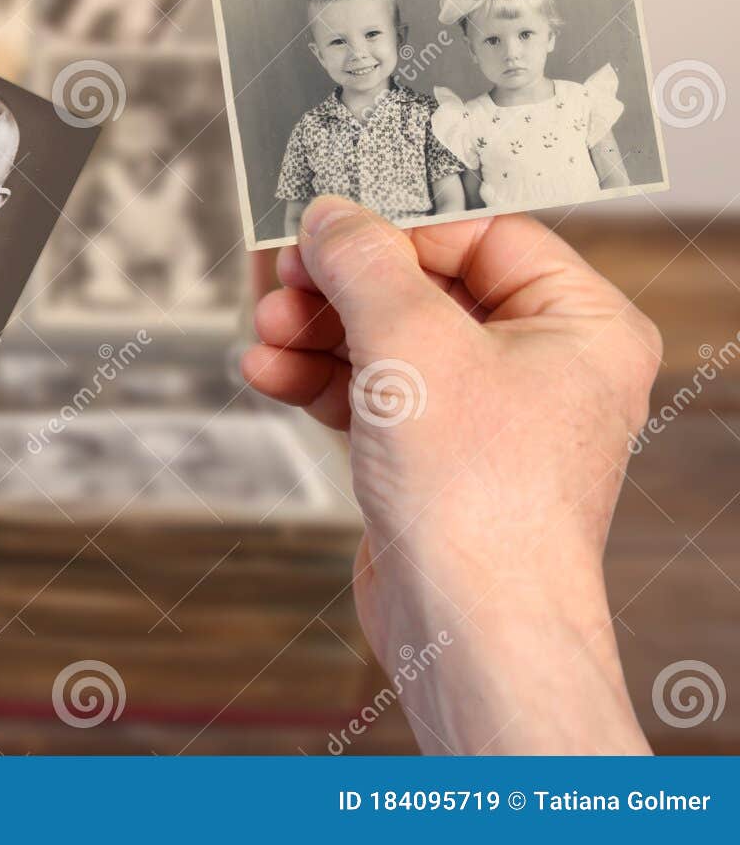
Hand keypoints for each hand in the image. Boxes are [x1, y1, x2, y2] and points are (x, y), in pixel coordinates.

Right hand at [242, 196, 659, 753]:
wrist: (470, 627)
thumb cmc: (480, 497)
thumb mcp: (410, 342)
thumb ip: (362, 261)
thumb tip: (329, 216)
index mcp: (579, 324)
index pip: (483, 235)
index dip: (398, 227)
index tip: (326, 225)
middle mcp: (542, 367)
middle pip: (424, 288)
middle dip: (341, 287)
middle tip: (281, 277)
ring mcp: (487, 418)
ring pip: (389, 343)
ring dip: (318, 332)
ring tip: (265, 329)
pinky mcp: (436, 460)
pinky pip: (374, 395)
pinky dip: (321, 381)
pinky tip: (270, 371)